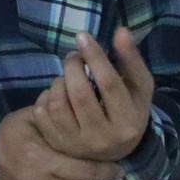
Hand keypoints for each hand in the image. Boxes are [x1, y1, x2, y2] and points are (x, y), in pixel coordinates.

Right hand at [0, 107, 121, 179]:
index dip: (104, 170)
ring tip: (61, 177)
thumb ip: (54, 117)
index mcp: (40, 162)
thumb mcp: (26, 120)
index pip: (85, 171)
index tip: (118, 169)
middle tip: (79, 167)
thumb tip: (82, 113)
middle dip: (85, 176)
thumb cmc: (7, 140)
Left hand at [33, 27, 154, 163]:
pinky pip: (41, 113)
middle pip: (80, 94)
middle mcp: (102, 139)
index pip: (110, 85)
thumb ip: (131, 60)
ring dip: (58, 81)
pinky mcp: (56, 144)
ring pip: (57, 103)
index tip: (83, 36)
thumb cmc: (128, 109)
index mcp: (128, 123)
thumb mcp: (138, 87)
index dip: (95, 57)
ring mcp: (77, 144)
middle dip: (73, 66)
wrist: (114, 147)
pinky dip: (45, 96)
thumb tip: (121, 31)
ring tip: (68, 77)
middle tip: (74, 56)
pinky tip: (58, 94)